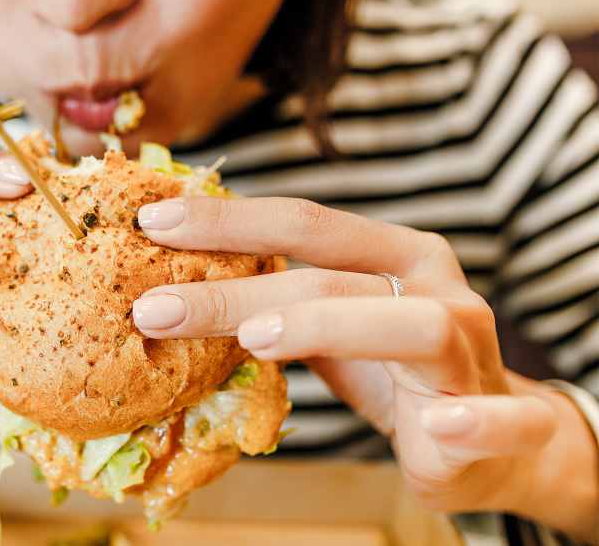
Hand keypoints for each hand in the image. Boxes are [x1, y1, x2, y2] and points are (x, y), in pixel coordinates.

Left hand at [131, 196, 597, 539]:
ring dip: (329, 327)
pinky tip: (438, 427)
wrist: (489, 437)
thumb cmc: (392, 369)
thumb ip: (277, 303)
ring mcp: (472, 348)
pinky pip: (503, 418)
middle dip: (237, 289)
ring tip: (254, 340)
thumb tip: (174, 288)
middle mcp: (436, 286)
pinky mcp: (506, 416)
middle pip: (331, 276)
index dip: (229, 221)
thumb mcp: (329, 328)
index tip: (151, 224)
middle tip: (155, 308)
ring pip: (411, 325)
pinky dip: (474, 422)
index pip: (305, 223)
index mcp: (395, 253)